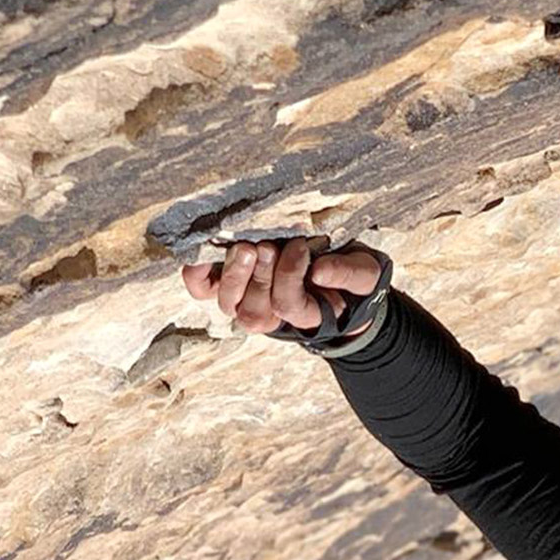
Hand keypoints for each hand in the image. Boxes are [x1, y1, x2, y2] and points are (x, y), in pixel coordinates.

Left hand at [181, 236, 382, 335]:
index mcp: (307, 314)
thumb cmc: (348, 272)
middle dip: (260, 278)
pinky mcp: (226, 284)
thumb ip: (347, 273)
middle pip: (254, 312)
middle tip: (268, 247)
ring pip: (228, 303)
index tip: (301, 245)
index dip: (290, 277)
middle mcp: (272, 314)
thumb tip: (318, 272)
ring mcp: (246, 300)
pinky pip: (202, 288)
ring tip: (246, 247)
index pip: (289, 305)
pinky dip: (196, 272)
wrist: (329, 269)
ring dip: (234, 275)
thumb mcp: (363, 272)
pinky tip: (204, 249)